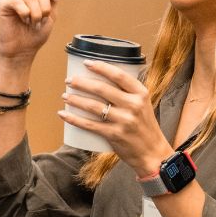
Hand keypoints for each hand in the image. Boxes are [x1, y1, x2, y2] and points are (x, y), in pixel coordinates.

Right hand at [0, 0, 65, 62]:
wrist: (22, 50)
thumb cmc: (35, 34)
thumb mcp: (51, 15)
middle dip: (45, 7)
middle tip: (41, 20)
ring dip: (35, 12)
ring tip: (32, 23)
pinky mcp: (4, 4)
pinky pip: (16, 0)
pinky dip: (24, 12)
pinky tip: (23, 20)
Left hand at [58, 61, 174, 173]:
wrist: (153, 153)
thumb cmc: (144, 126)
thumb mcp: (143, 105)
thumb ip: (127, 93)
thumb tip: (102, 79)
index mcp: (141, 94)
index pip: (118, 75)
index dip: (101, 67)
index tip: (86, 63)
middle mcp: (133, 105)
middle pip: (101, 89)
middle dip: (81, 83)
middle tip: (69, 80)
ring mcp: (124, 120)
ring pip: (93, 106)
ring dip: (75, 99)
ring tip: (65, 96)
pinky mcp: (114, 135)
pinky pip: (89, 125)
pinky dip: (74, 119)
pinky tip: (63, 114)